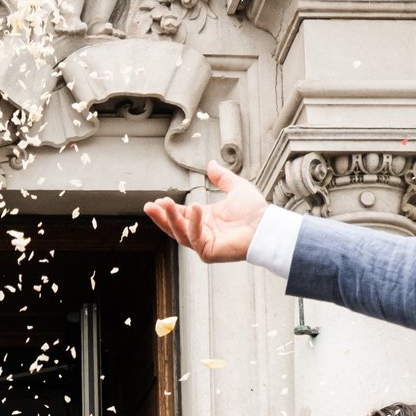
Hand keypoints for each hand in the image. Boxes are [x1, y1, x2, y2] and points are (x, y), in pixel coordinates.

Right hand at [142, 161, 269, 264]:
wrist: (266, 225)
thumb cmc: (254, 211)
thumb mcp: (236, 187)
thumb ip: (221, 177)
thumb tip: (211, 163)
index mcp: (205, 219)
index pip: (181, 215)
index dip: (168, 209)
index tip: (157, 201)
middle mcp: (202, 232)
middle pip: (175, 227)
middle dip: (161, 217)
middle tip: (149, 206)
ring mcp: (204, 244)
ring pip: (180, 233)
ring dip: (170, 219)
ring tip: (163, 205)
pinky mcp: (208, 252)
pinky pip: (194, 238)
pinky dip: (192, 223)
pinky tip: (194, 208)